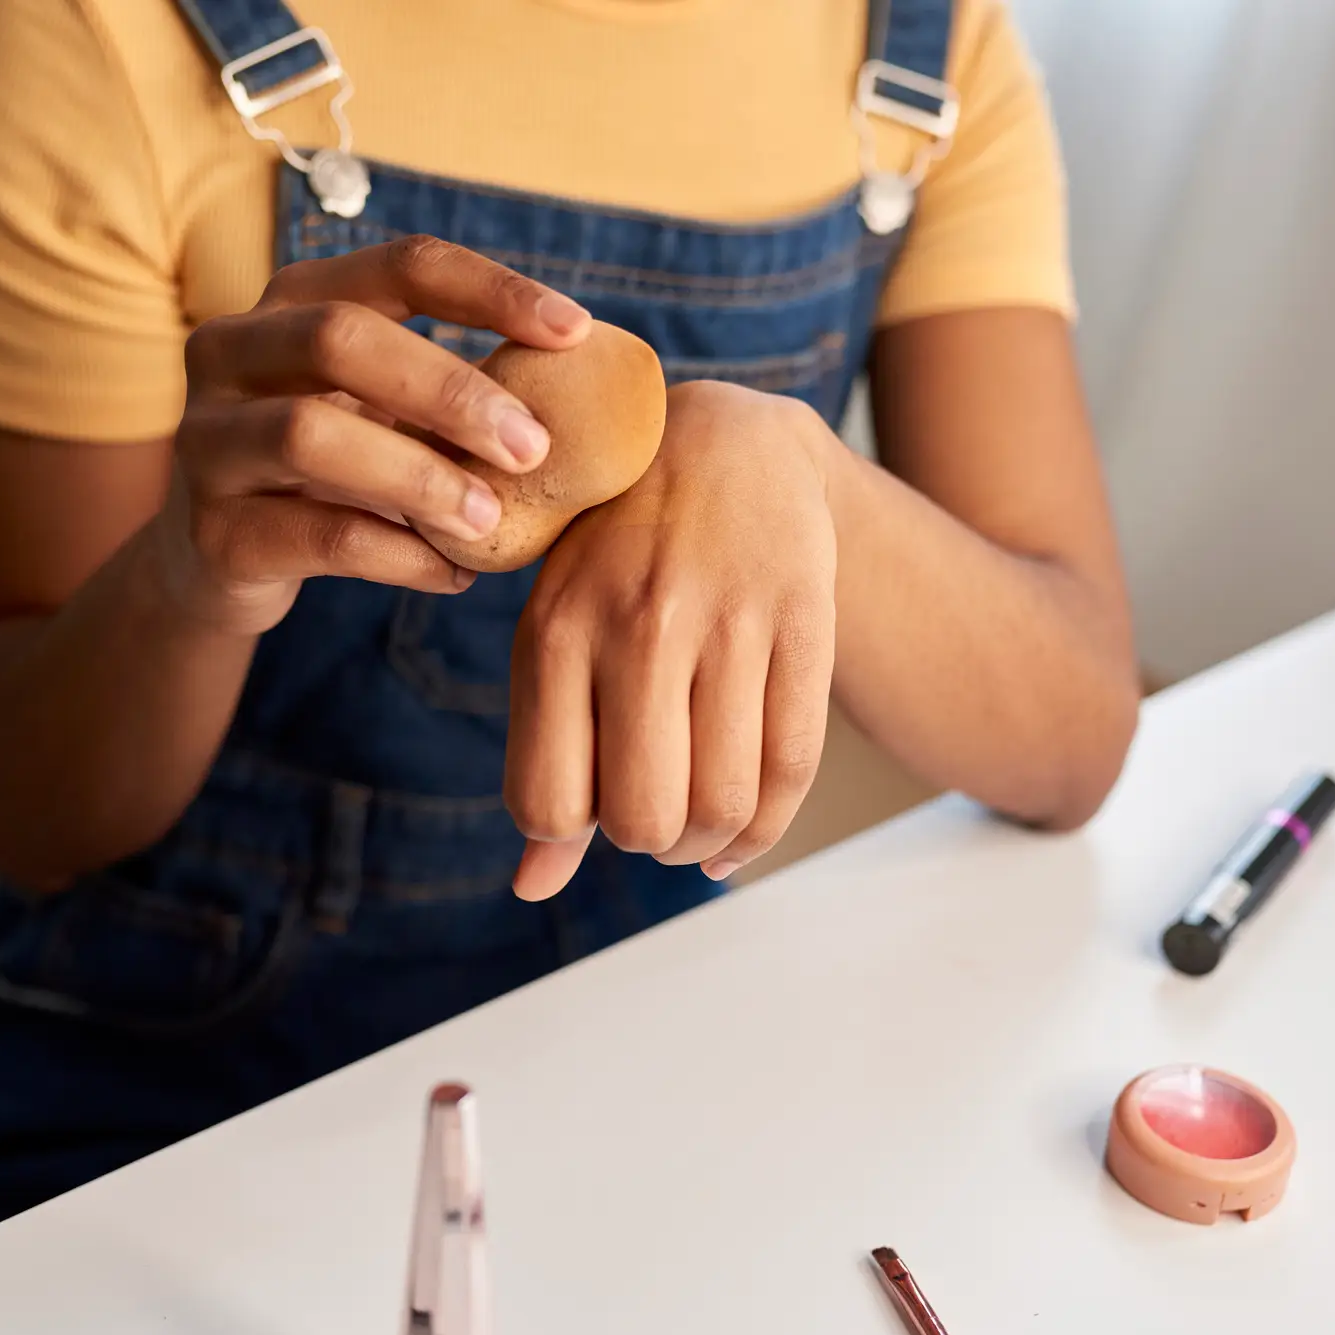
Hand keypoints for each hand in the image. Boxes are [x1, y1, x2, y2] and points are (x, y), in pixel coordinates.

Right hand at [154, 236, 590, 634]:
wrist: (220, 561)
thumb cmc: (335, 469)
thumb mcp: (381, 410)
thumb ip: (453, 392)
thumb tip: (598, 393)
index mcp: (293, 300)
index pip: (401, 265)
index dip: (491, 290)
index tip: (577, 330)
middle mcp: (232, 352)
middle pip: (341, 339)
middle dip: (451, 390)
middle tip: (535, 447)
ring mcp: (207, 441)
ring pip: (310, 436)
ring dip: (419, 476)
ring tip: (491, 522)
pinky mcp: (214, 532)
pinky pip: (316, 536)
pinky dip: (399, 555)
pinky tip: (453, 573)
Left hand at [506, 381, 840, 898]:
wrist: (724, 444)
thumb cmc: (619, 560)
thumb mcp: (559, 634)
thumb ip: (546, 756)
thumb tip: (532, 889)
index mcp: (556, 628)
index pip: (550, 802)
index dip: (573, 835)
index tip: (593, 808)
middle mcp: (638, 623)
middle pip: (645, 818)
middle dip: (652, 843)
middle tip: (658, 817)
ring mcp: (727, 620)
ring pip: (725, 802)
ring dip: (711, 841)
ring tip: (700, 822)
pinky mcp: (802, 620)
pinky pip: (792, 767)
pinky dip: (766, 827)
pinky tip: (743, 831)